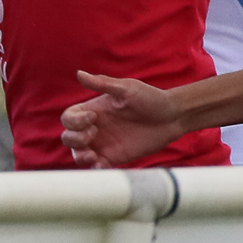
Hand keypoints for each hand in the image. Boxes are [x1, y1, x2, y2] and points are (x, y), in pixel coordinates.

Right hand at [62, 70, 187, 168]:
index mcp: (93, 110)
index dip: (74, 121)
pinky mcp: (115, 157)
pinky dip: (94, 168)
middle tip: (93, 135)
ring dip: (79, 156)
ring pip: (78, 154)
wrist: (174, 117)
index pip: (69, 118)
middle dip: (74, 139)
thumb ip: (102, 84)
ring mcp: (104, 144)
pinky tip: (100, 164)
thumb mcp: (127, 88)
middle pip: (69, 137)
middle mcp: (94, 128)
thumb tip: (79, 73)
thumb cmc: (151, 99)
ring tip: (92, 156)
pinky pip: (97, 167)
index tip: (94, 118)